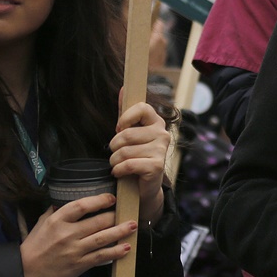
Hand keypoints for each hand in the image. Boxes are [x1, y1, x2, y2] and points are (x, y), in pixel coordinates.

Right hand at [19, 194, 133, 276]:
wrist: (24, 272)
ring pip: (103, 238)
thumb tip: (70, 196)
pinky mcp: (78, 265)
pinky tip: (126, 247)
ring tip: (133, 225)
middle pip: (98, 221)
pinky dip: (115, 252)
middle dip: (116, 216)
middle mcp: (67, 234)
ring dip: (121, 231)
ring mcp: (74, 250)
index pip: (82, 206)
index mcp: (57, 220)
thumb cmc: (34, 245)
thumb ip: (57, 209)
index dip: (99, 200)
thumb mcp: (42, 222)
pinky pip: (100, 256)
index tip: (112, 198)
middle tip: (129, 211)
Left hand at [110, 100, 168, 222]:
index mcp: (157, 122)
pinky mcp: (156, 167)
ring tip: (118, 165)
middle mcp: (163, 134)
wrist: (143, 188)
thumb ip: (125, 113)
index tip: (120, 128)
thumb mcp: (130, 134)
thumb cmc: (135, 157)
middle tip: (115, 154)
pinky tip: (120, 173)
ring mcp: (161, 150)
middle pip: (126, 134)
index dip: (126, 118)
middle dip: (114, 147)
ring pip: (124, 151)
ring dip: (114, 161)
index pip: (142, 108)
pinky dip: (118, 171)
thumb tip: (123, 88)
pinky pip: (128, 164)